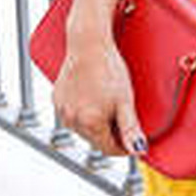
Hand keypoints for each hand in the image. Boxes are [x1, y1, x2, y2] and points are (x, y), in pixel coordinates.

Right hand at [53, 37, 146, 157]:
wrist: (89, 45)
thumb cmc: (108, 69)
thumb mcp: (126, 101)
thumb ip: (130, 129)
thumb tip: (138, 150)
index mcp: (90, 123)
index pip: (109, 149)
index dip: (123, 148)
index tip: (131, 142)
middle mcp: (72, 120)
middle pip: (95, 141)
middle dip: (109, 136)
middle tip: (121, 120)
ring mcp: (62, 110)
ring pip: (82, 129)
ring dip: (94, 125)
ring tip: (106, 106)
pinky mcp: (56, 99)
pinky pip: (71, 116)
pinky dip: (82, 113)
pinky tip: (91, 99)